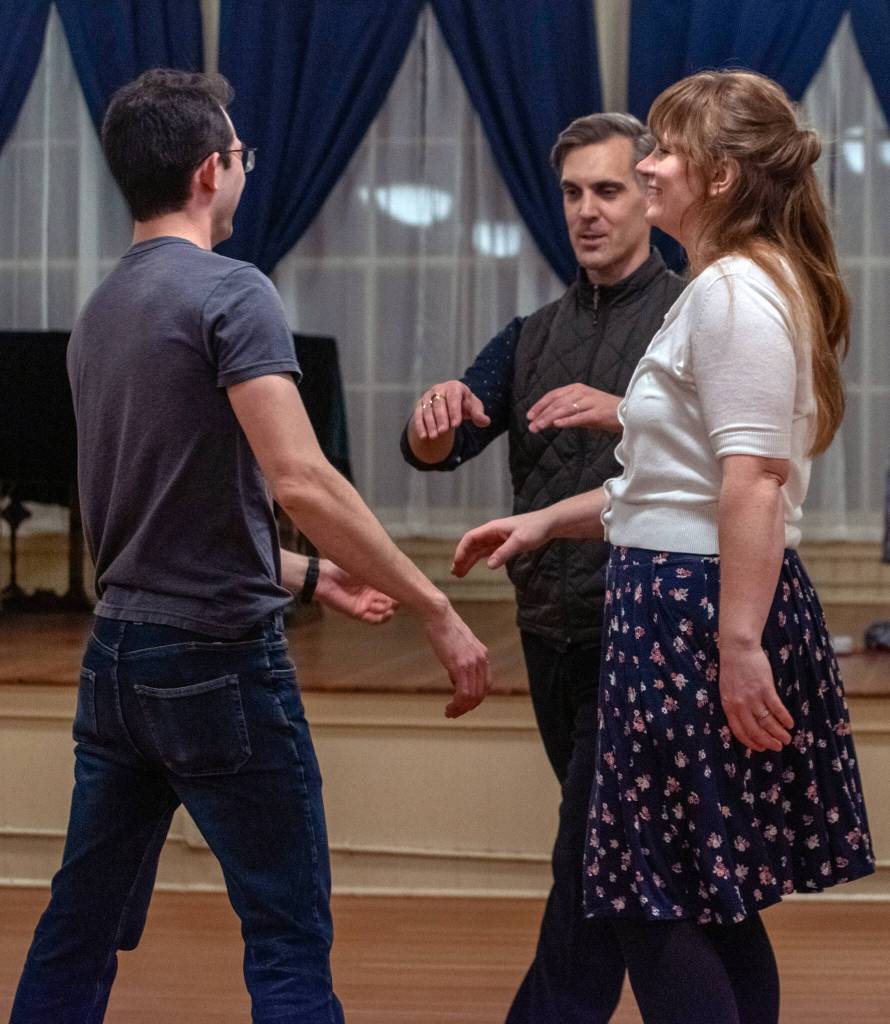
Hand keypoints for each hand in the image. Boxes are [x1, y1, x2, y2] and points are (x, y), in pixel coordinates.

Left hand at [315, 559, 396, 624]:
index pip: (392, 589)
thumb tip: (399, 569)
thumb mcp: (365, 567)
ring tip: (391, 603)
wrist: (324, 578)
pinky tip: (388, 613)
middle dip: (396, 600)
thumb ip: (380, 570)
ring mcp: (365, 604)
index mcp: (373, 582)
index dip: (399, 590)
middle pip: (390, 601)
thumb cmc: (342, 568)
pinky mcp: (358, 612)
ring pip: (384, 611)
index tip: (407, 588)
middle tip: (399, 596)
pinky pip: (374, 620)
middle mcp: (371, 594)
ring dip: (389, 609)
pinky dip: (382, 618)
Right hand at [413, 380, 489, 440]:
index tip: (456, 424)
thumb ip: (479, 414)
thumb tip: (485, 421)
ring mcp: (428, 396)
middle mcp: (439, 389)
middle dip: (441, 418)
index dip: (454, 411)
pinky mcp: (420, 405)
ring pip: (427, 410)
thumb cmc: (465, 405)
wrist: (450, 403)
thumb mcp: (474, 408)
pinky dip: (420, 426)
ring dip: (430, 424)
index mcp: (455, 387)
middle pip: (439, 403)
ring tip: (434, 436)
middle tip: (443, 431)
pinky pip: (418, 415)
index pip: (453, 397)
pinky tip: (423, 437)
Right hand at [422, 601, 490, 717]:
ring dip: (461, 709)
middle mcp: (481, 660)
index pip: (485, 684)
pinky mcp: (460, 665)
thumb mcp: (458, 646)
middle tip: (454, 713)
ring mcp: (472, 663)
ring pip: (472, 696)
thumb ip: (461, 661)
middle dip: (468, 707)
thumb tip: (456, 679)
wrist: (438, 614)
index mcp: (482, 655)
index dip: (476, 698)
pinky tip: (448, 707)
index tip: (463, 705)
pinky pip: (464, 693)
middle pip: (481, 693)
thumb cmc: (443, 628)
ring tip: (450, 712)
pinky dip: (457, 704)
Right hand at [451, 510, 551, 576]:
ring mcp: (496, 538)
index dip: (461, 550)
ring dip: (467, 561)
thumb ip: (504, 553)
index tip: (457, 563)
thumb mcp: (520, 542)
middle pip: (471, 545)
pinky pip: (486, 552)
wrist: (548, 524)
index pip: (470, 538)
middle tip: (454, 573)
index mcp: (492, 528)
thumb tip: (488, 565)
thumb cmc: (535, 529)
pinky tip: (472, 568)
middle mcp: (491, 532)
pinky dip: (477, 560)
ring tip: (459, 574)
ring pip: (477, 550)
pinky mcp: (503, 544)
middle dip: (461, 558)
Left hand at [527, 384, 620, 433]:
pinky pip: (579, 417)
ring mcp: (589, 402)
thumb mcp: (581, 408)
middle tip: (531, 426)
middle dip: (542, 415)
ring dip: (549, 419)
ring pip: (564, 410)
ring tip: (539, 427)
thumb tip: (547, 421)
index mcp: (576, 389)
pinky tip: (556, 425)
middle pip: (556, 403)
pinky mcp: (597, 413)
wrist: (627, 412)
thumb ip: (566, 412)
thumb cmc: (602, 411)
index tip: (529, 416)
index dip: (540, 405)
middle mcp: (581, 393)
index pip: (553, 395)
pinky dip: (566, 421)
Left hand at [718, 642, 793, 751]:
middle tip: (778, 747)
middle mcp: (740, 704)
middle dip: (768, 742)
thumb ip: (734, 705)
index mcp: (728, 706)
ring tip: (787, 738)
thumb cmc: (732, 668)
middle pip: (755, 730)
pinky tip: (790, 724)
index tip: (761, 748)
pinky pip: (776, 708)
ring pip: (767, 722)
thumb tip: (745, 721)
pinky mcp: (765, 688)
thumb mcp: (727, 690)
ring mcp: (752, 697)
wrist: (737, 648)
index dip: (752, 742)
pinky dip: (784, 718)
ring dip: (779, 733)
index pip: (739, 731)